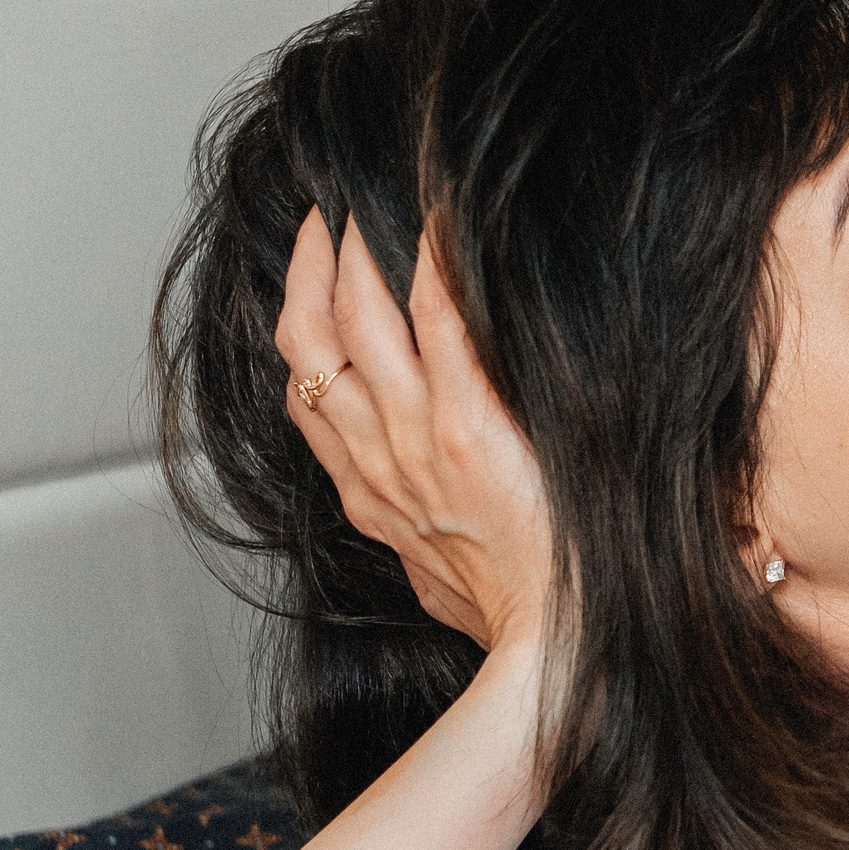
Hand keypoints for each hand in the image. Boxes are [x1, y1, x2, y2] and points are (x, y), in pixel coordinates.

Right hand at [275, 209, 554, 654]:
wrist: (552, 649)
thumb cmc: (518, 616)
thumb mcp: (445, 587)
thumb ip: (431, 553)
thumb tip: (433, 554)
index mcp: (370, 494)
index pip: (304, 397)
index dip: (296, 326)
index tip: (306, 280)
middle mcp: (378, 459)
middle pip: (312, 341)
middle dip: (313, 266)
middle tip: (327, 214)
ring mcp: (418, 439)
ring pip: (357, 318)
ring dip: (357, 250)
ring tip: (369, 200)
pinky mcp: (469, 428)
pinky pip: (441, 322)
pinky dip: (437, 262)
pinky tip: (443, 216)